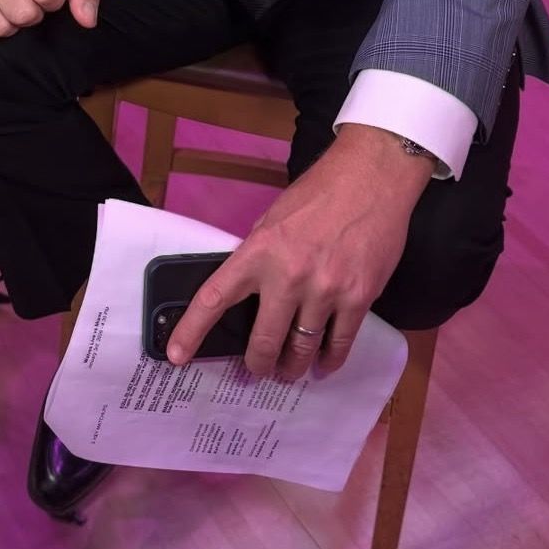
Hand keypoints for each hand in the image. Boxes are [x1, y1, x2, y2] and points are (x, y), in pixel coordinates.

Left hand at [166, 127, 434, 379]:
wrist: (371, 177)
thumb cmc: (319, 194)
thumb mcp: (273, 220)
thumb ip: (259, 258)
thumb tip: (248, 294)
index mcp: (259, 251)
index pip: (214, 298)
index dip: (192, 331)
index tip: (176, 355)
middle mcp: (288, 275)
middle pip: (263, 340)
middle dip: (257, 364)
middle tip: (257, 370)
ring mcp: (325, 289)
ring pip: (301, 349)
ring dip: (293, 367)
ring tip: (290, 371)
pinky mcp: (359, 297)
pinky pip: (339, 344)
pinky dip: (329, 360)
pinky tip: (323, 364)